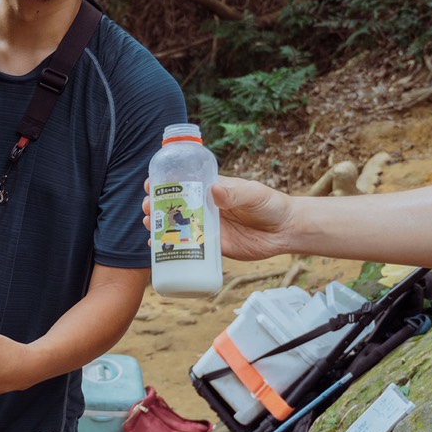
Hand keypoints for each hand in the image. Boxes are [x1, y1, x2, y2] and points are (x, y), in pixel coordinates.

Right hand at [141, 176, 293, 260]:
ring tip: (148, 225)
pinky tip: (157, 248)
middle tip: (147, 208)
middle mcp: (205, 208)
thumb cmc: (270, 205)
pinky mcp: (212, 247)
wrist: (285, 231)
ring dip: (159, 225)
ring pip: (177, 227)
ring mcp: (207, 228)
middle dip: (156, 205)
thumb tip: (216, 191)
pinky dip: (171, 248)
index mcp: (212, 190)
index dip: (165, 183)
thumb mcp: (253, 194)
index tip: (151, 183)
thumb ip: (235, 193)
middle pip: (174, 206)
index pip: (183, 184)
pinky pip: (187, 248)